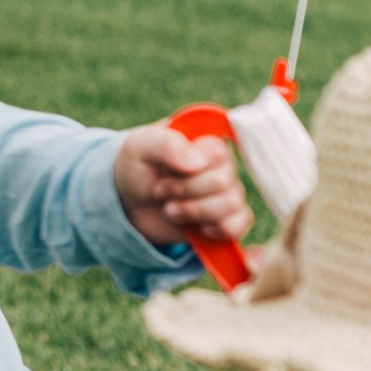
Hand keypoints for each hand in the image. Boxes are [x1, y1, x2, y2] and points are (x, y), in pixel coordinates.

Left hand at [113, 119, 248, 249]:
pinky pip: (240, 224)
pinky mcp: (226, 219)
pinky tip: (197, 227)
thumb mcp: (140, 146)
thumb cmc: (138, 166)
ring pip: (231, 205)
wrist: (129, 203)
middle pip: (222, 183)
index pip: (217, 154)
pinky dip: (217, 229)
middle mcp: (223, 164)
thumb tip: (198, 163)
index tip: (163, 172)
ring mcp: (227, 192)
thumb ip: (167, 145)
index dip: (188, 170)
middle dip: (184, 192)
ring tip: (170, 209)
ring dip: (194, 211)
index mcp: (207, 140)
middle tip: (160, 191)